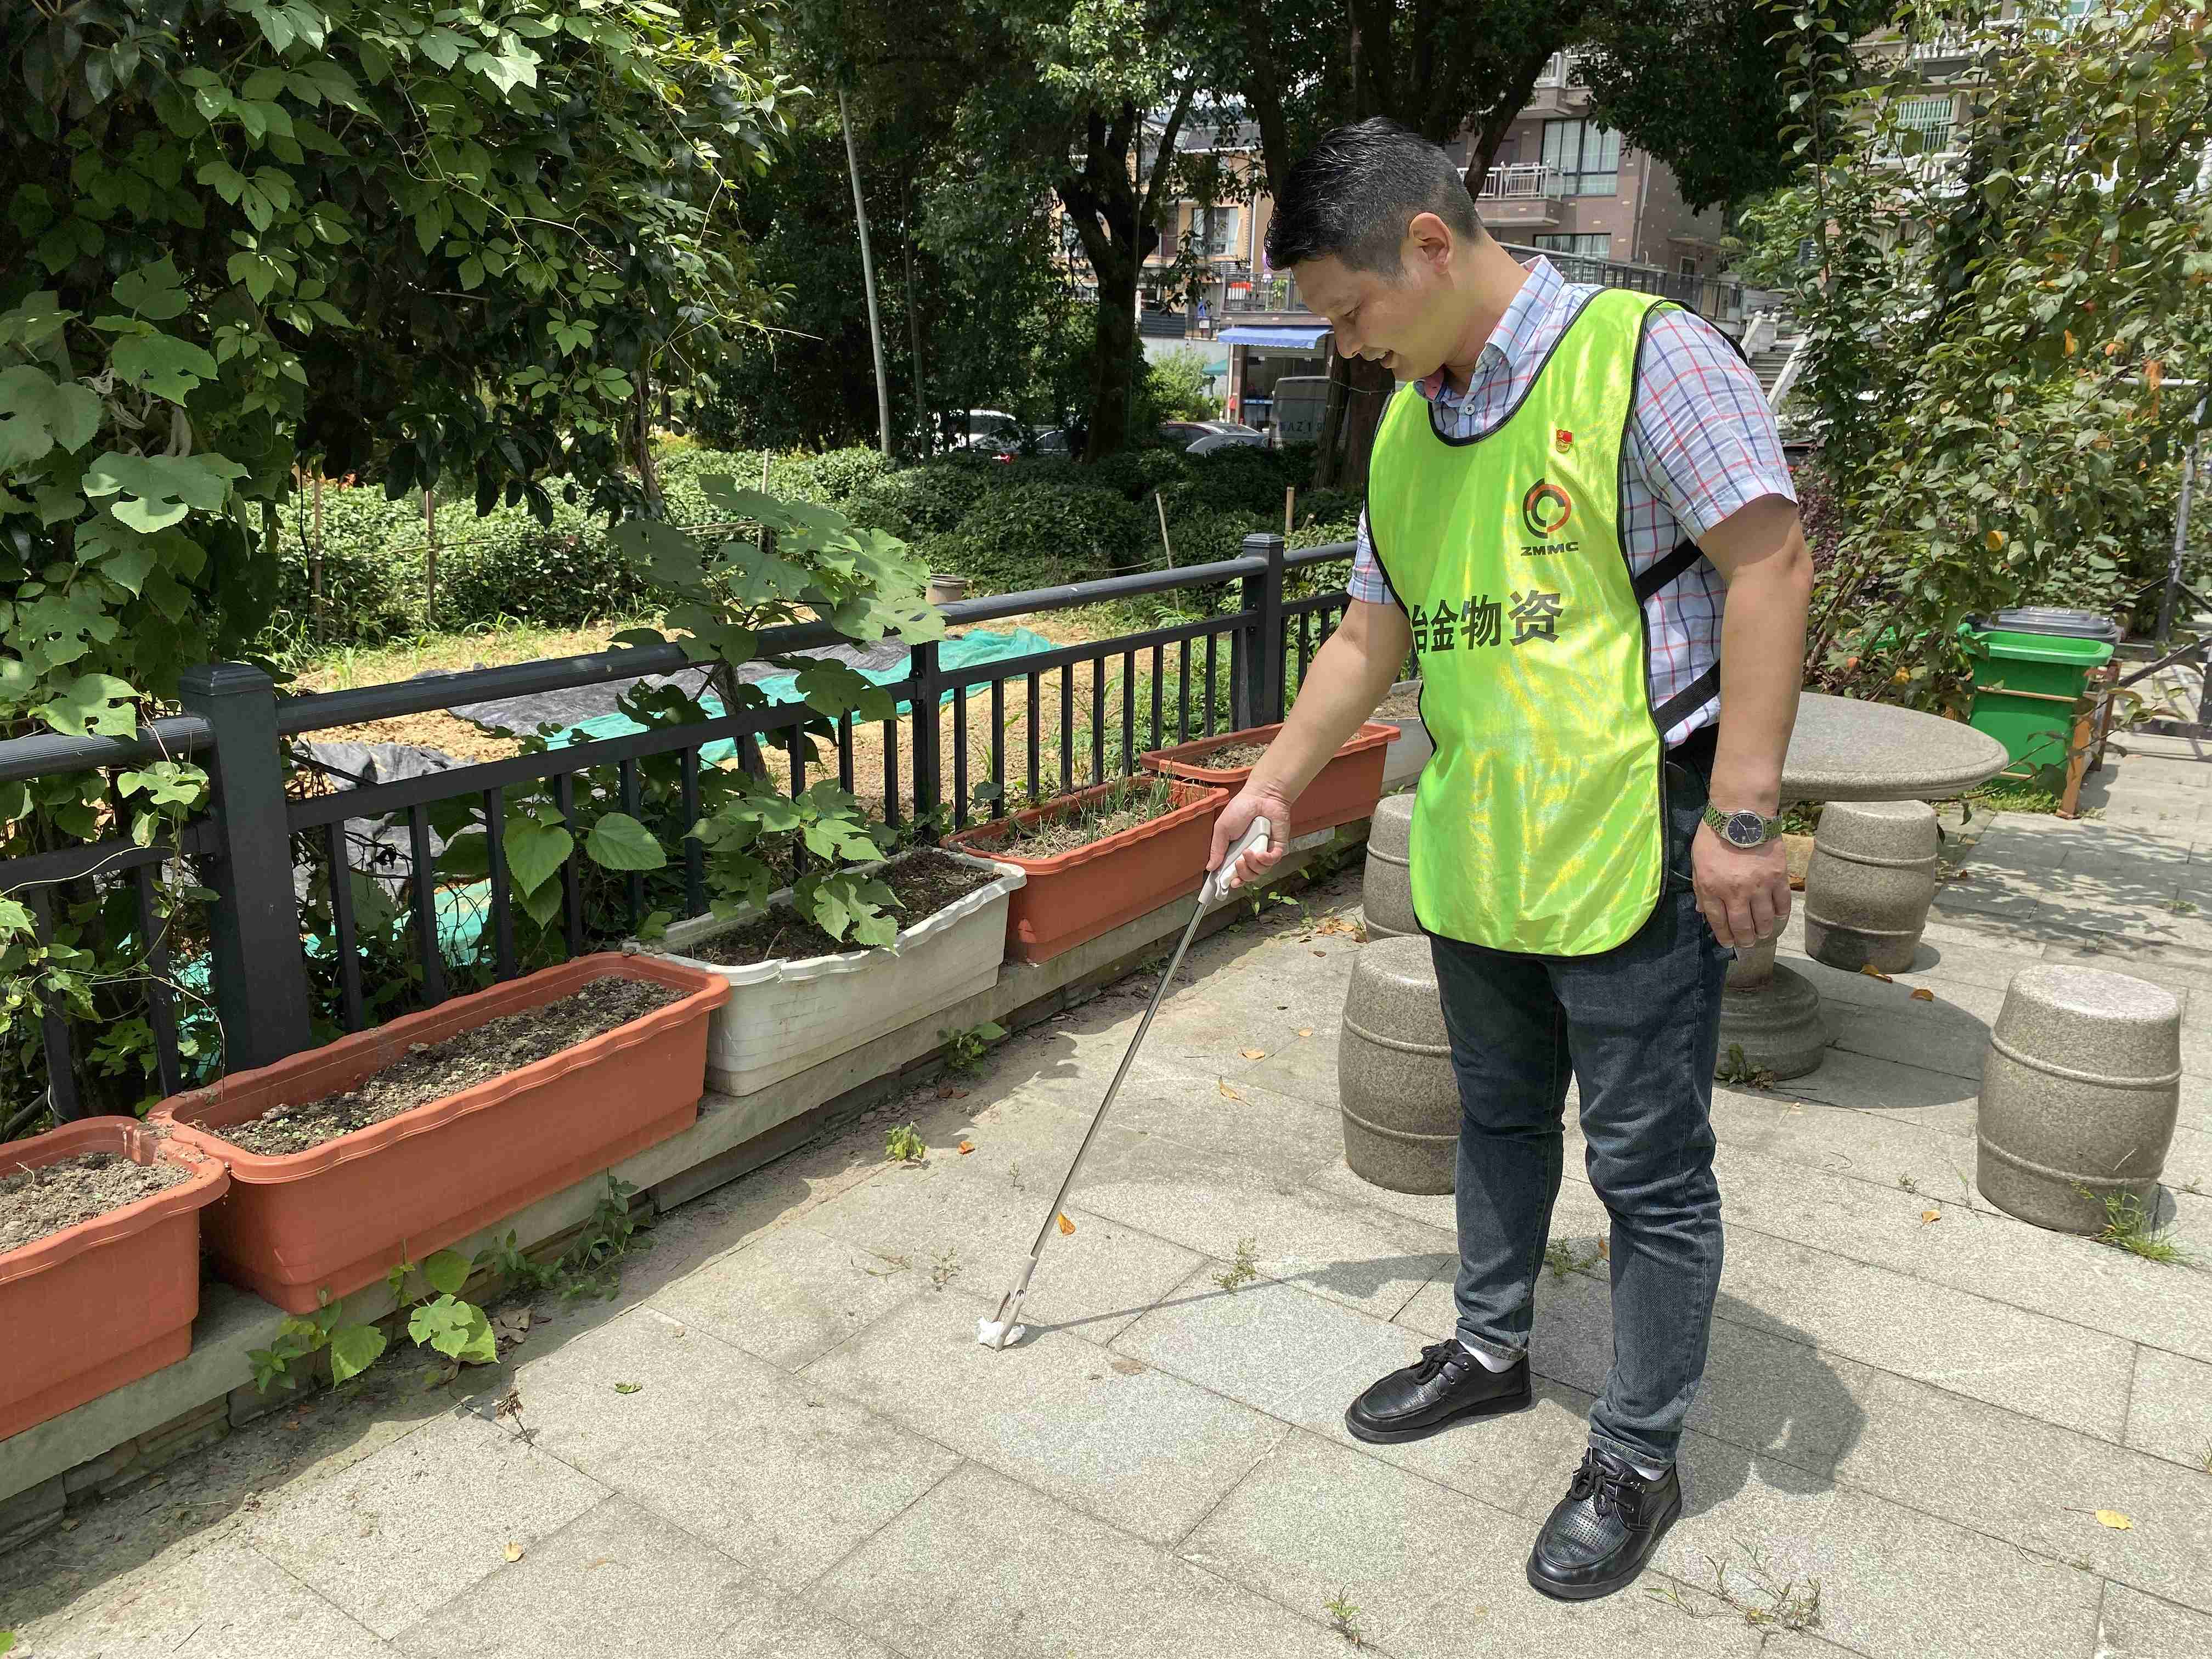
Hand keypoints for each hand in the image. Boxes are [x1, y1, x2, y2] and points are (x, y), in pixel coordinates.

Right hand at [1209, 783, 1292, 891]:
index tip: (1227, 884)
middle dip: (1243, 874)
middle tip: (1238, 863)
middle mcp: (1251, 853)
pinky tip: (1261, 853)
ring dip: (1253, 865)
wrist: (1261, 795)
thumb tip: (1210, 868)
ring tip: (1248, 852)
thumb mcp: (1222, 829)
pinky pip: (1273, 861)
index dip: (1232, 880)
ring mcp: (1265, 851)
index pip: (1235, 872)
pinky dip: (1266, 860)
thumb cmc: (1241, 809)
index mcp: (1236, 851)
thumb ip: (1217, 850)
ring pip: (1261, 871)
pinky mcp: (1278, 847)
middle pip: (1248, 876)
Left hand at [1691, 821, 1790, 950]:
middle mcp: (1736, 892)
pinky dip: (1780, 914)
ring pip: (1764, 920)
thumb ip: (1700, 889)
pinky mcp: (1778, 877)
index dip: (1724, 936)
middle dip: (1744, 939)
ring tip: (1761, 933)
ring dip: (1762, 931)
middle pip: (1742, 926)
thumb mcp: (1697, 862)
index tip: (1728, 943)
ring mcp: (1759, 886)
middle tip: (1746, 943)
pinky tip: (1776, 917)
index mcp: (1712, 888)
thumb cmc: (1714, 836)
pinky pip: (1782, 904)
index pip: (1718, 922)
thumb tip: (1702, 912)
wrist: (1742, 814)